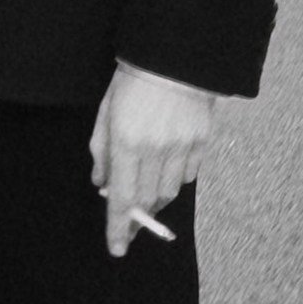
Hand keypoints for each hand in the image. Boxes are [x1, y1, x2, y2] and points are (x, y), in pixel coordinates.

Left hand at [88, 64, 214, 257]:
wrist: (176, 55)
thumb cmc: (132, 79)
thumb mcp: (105, 110)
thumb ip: (101, 150)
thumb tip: (101, 184)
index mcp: (127, 141)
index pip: (121, 198)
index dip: (118, 227)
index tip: (117, 248)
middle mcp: (156, 150)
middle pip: (146, 201)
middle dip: (137, 219)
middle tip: (130, 228)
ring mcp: (182, 148)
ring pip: (168, 192)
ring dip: (154, 199)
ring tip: (145, 192)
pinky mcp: (201, 143)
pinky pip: (187, 175)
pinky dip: (174, 179)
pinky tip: (166, 167)